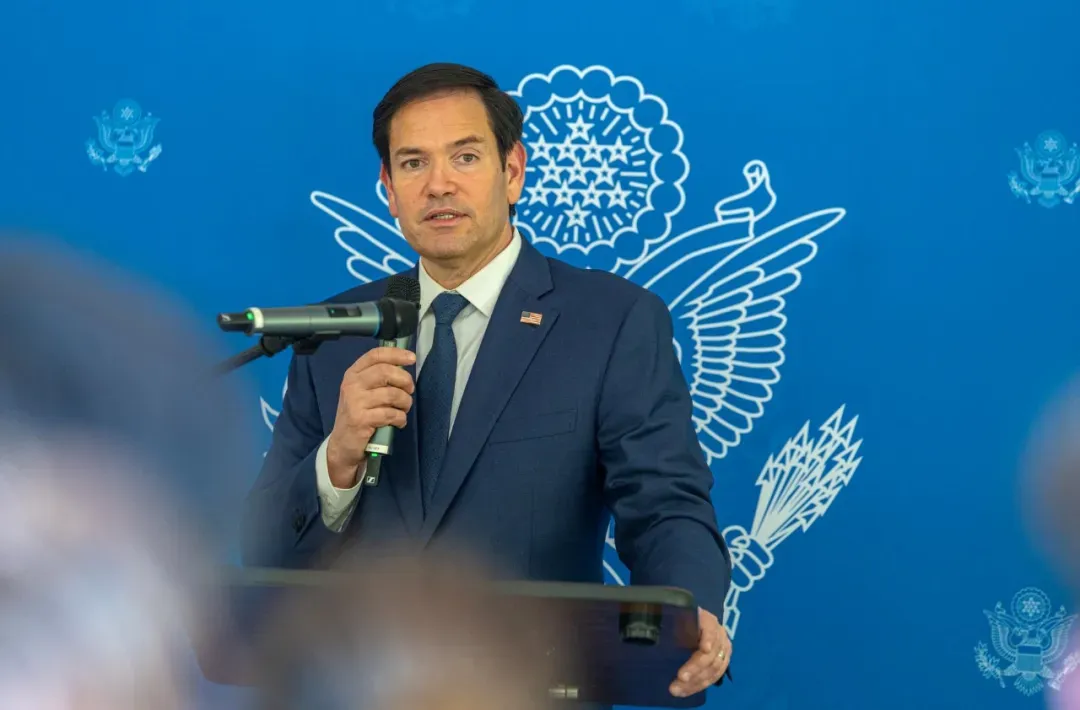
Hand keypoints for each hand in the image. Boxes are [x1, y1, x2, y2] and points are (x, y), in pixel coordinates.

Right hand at [325, 346, 415, 486]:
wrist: (343, 445)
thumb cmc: (358, 415)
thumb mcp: (362, 392)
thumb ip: (378, 379)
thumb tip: (404, 368)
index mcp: (353, 374)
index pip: (375, 355)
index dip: (396, 354)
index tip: (412, 358)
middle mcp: (352, 385)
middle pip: (385, 372)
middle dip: (405, 380)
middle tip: (410, 390)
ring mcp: (355, 402)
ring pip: (392, 394)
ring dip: (405, 402)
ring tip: (404, 409)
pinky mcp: (361, 420)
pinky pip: (391, 414)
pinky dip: (400, 418)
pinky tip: (398, 422)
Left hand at [670, 607, 730, 697]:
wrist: (691, 623)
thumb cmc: (679, 620)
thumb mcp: (676, 619)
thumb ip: (671, 625)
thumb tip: (655, 633)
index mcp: (708, 620)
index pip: (711, 629)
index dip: (709, 639)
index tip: (704, 649)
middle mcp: (719, 634)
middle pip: (711, 654)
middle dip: (695, 668)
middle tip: (680, 678)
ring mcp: (723, 649)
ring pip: (714, 669)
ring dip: (696, 682)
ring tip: (678, 689)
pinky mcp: (723, 661)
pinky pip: (714, 677)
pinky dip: (699, 685)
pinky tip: (687, 691)